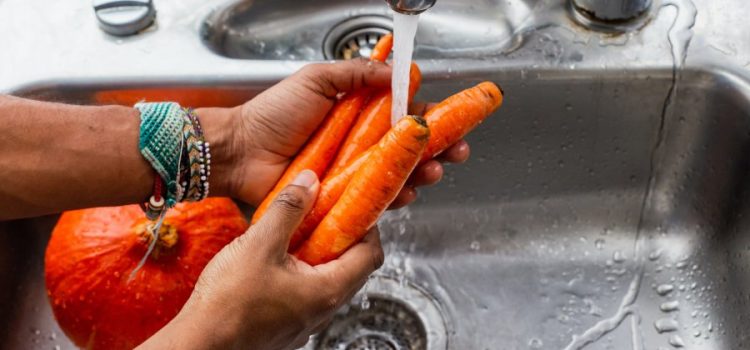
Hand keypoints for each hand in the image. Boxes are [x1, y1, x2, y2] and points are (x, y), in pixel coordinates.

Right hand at [138, 171, 383, 349]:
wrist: (199, 344)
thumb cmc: (228, 303)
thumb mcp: (259, 244)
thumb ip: (288, 209)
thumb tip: (310, 182)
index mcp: (328, 290)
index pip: (371, 255)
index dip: (368, 227)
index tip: (353, 206)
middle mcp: (323, 310)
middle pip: (353, 268)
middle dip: (343, 237)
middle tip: (326, 213)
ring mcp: (305, 321)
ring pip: (328, 280)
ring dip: (320, 254)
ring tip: (299, 231)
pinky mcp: (286, 326)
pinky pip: (306, 293)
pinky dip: (301, 271)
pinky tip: (277, 257)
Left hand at [202, 59, 469, 206]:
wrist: (242, 152)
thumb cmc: (272, 115)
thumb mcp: (317, 79)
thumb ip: (357, 73)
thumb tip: (396, 71)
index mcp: (357, 113)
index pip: (402, 115)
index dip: (429, 119)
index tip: (452, 121)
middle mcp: (358, 144)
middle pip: (408, 149)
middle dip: (438, 151)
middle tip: (456, 153)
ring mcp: (351, 173)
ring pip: (397, 175)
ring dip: (422, 175)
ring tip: (432, 173)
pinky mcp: (342, 198)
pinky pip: (374, 201)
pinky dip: (395, 199)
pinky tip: (406, 194)